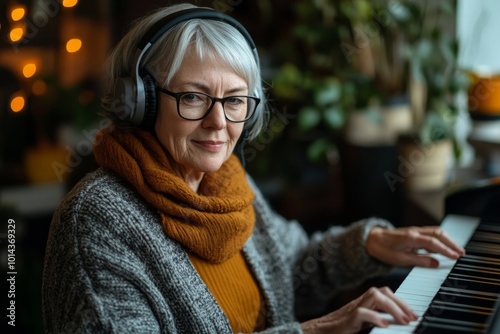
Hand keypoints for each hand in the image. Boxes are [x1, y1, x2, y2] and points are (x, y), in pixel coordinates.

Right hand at [300, 286, 417, 333]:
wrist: (320, 332)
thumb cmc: (340, 329)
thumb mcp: (363, 324)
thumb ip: (376, 320)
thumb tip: (396, 323)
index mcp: (364, 304)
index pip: (385, 294)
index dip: (401, 301)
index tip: (414, 314)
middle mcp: (360, 303)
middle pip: (382, 291)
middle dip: (400, 302)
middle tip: (412, 317)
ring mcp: (352, 309)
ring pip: (374, 296)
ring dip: (391, 307)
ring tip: (402, 321)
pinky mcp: (347, 320)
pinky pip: (361, 313)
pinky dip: (375, 317)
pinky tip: (384, 325)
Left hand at [366, 226, 465, 267]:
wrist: (372, 239)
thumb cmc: (384, 249)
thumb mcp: (400, 259)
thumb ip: (419, 261)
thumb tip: (436, 263)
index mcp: (411, 238)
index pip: (433, 242)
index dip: (446, 250)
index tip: (456, 257)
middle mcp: (415, 232)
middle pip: (438, 233)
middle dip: (451, 243)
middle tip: (462, 253)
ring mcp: (415, 231)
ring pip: (436, 232)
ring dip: (448, 240)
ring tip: (457, 251)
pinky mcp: (415, 233)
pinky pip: (431, 234)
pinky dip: (440, 240)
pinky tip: (444, 248)